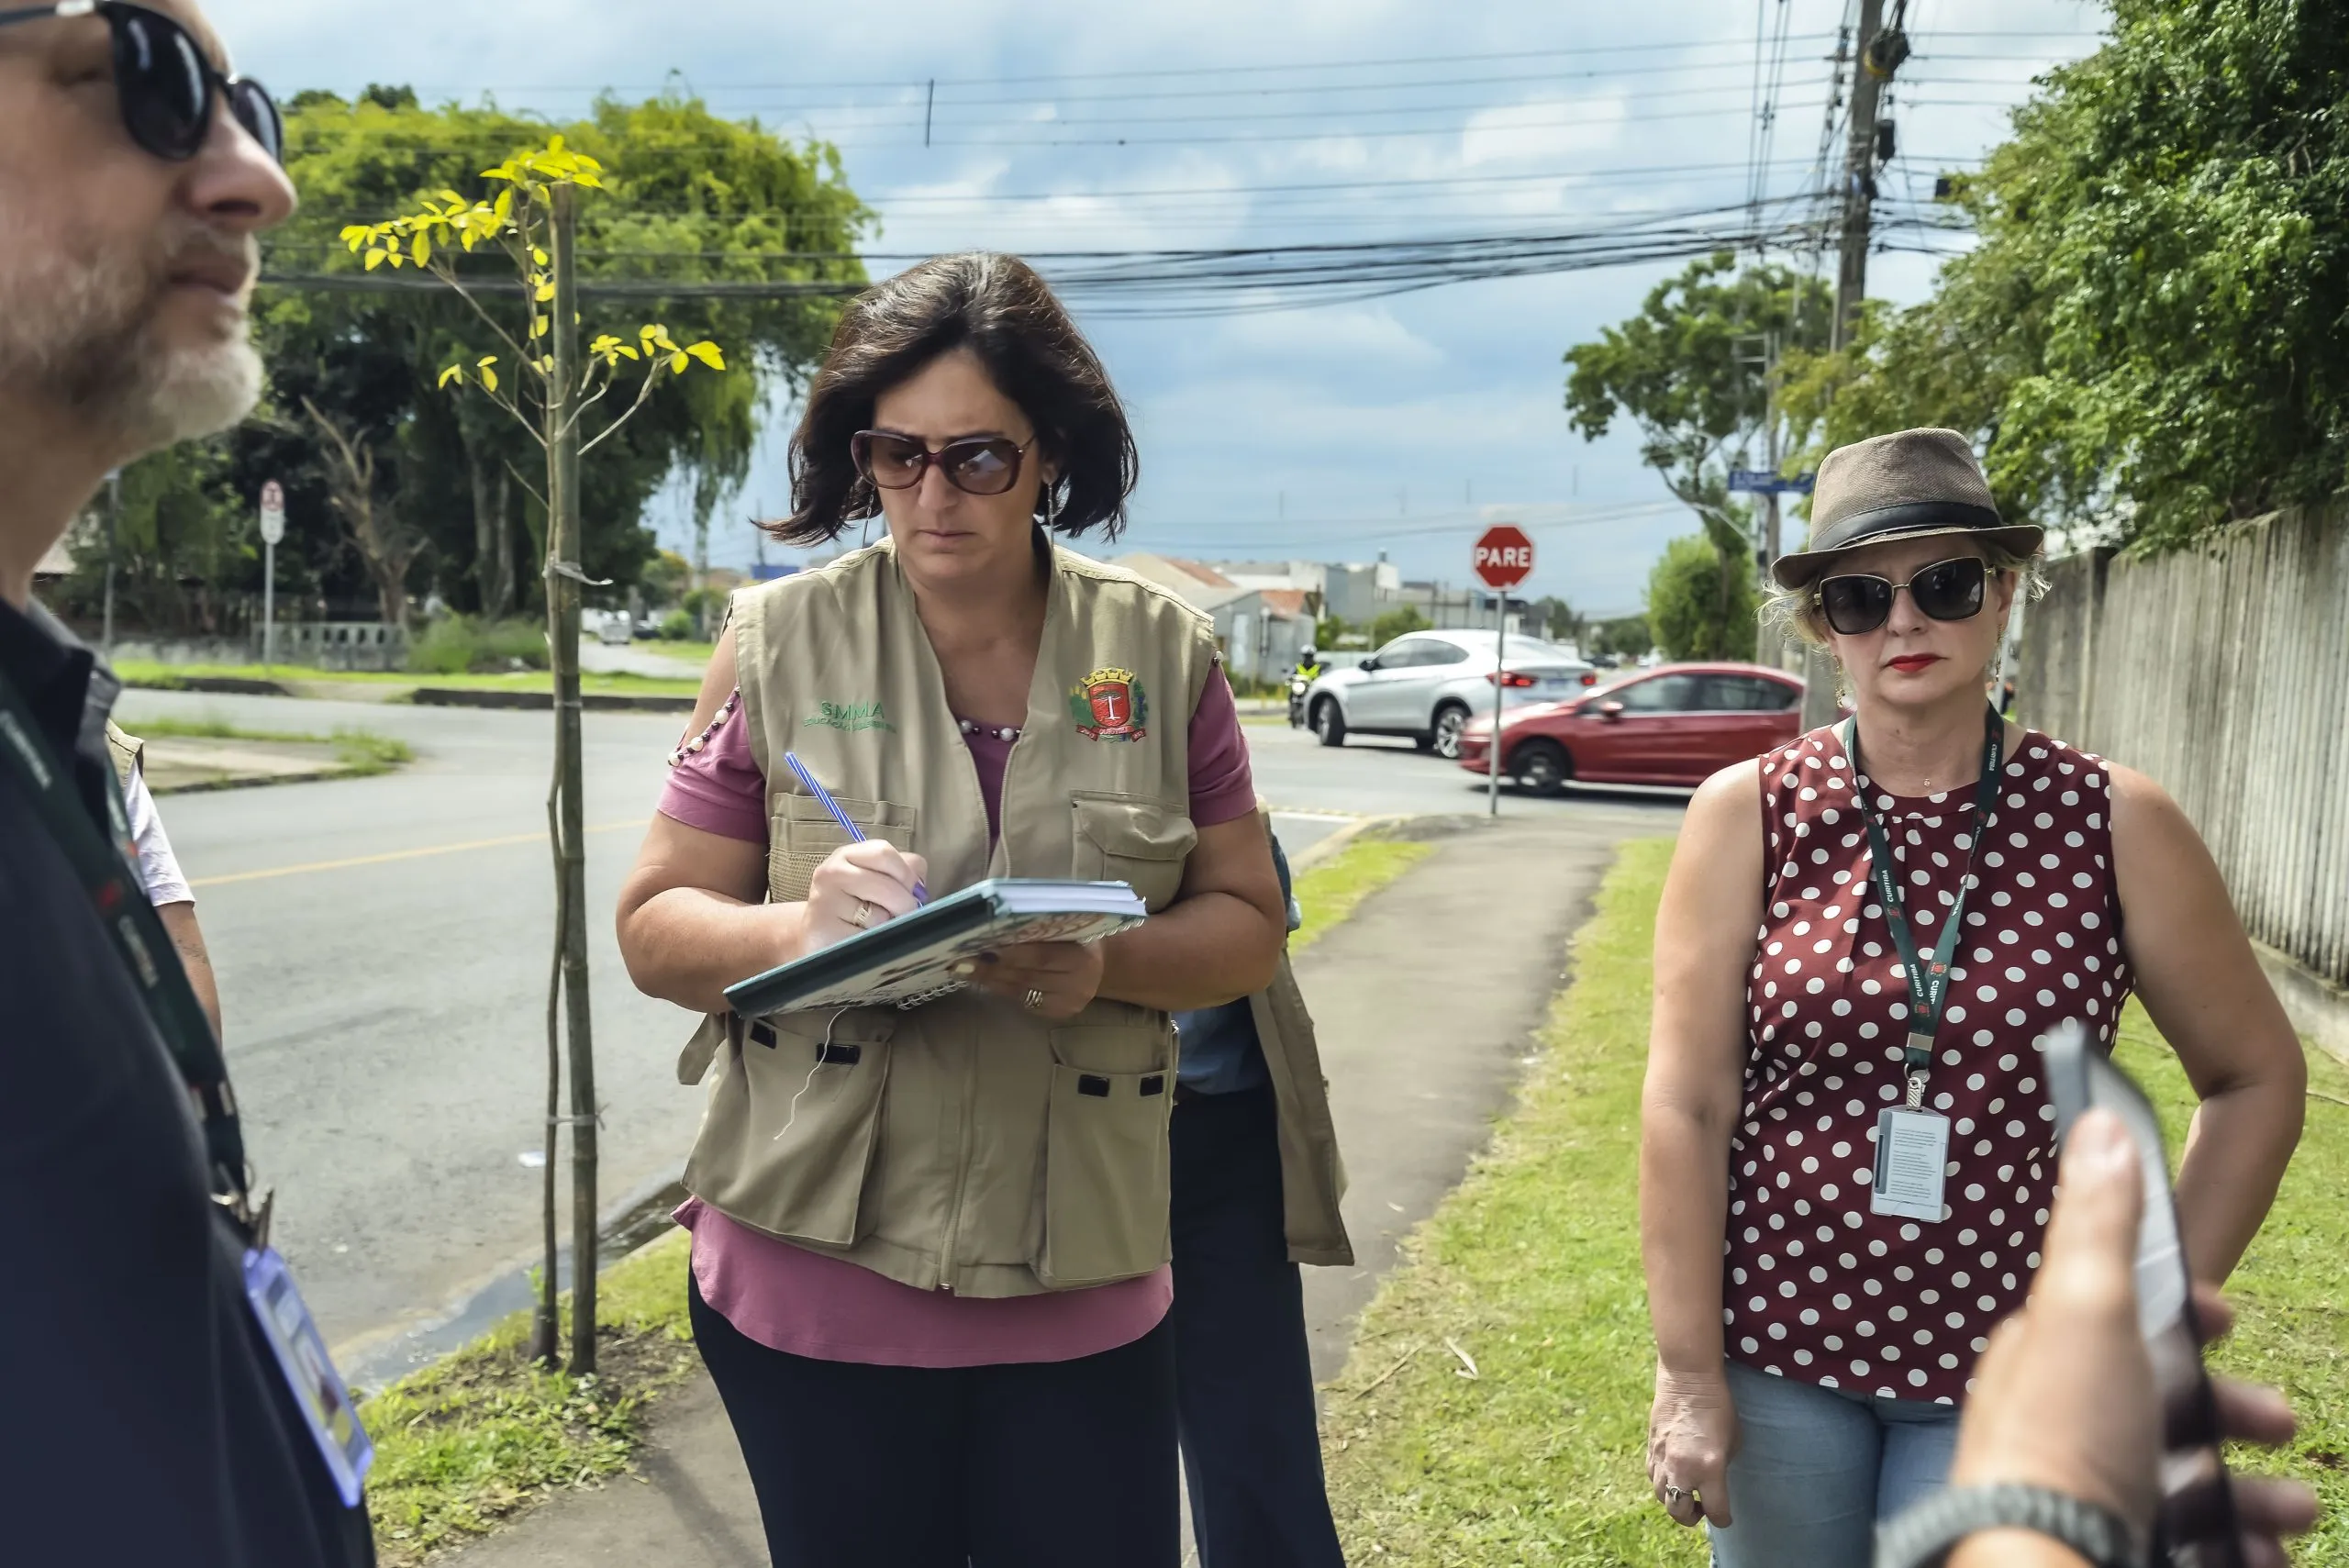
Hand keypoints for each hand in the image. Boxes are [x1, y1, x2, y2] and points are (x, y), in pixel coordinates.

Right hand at [802, 841, 928, 951]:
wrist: (818, 936)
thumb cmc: (855, 907)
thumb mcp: (878, 881)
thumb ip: (904, 872)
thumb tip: (918, 885)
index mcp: (847, 856)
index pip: (884, 853)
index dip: (906, 873)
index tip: (912, 890)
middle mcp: (830, 873)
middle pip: (887, 886)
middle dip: (905, 904)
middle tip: (902, 915)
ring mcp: (823, 902)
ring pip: (879, 915)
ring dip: (887, 925)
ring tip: (875, 927)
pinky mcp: (823, 931)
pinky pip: (866, 938)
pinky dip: (872, 943)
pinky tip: (860, 940)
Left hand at [955, 941, 1104, 1021]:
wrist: (1099, 962)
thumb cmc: (1076, 935)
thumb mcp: (1065, 926)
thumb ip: (1037, 927)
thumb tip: (993, 925)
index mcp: (1082, 956)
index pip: (1040, 956)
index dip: (1009, 953)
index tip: (980, 946)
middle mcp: (1078, 984)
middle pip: (1026, 975)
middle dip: (990, 967)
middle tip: (961, 958)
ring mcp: (1069, 1003)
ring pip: (1020, 990)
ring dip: (989, 979)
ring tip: (963, 968)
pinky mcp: (1059, 1013)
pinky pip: (1023, 1001)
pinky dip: (1000, 989)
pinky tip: (983, 979)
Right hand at [1648, 1365, 1737, 1527]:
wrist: (1688, 1379)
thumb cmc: (1719, 1406)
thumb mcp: (1732, 1442)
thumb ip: (1722, 1468)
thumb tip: (1714, 1482)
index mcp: (1709, 1468)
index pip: (1716, 1511)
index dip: (1723, 1518)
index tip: (1726, 1517)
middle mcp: (1682, 1469)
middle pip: (1679, 1512)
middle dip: (1692, 1517)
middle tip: (1701, 1508)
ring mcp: (1662, 1459)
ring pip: (1661, 1497)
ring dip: (1674, 1500)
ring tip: (1686, 1492)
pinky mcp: (1650, 1449)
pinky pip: (1652, 1477)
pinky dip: (1662, 1482)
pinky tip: (1673, 1474)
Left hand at [1950, 1109, 2316, 1567]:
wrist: (2047, 1562)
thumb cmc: (2068, 1431)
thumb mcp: (2085, 1307)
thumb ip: (2098, 1223)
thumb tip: (2097, 1122)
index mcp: (2045, 1357)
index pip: (2113, 1318)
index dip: (2177, 1312)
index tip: (2226, 1317)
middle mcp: (2059, 1423)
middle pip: (2162, 1404)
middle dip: (2235, 1409)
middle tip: (2283, 1420)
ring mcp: (2085, 1491)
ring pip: (2186, 1480)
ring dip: (2253, 1490)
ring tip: (2294, 1509)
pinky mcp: (2111, 1545)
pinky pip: (2186, 1541)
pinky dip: (2234, 1544)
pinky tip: (2262, 1553)